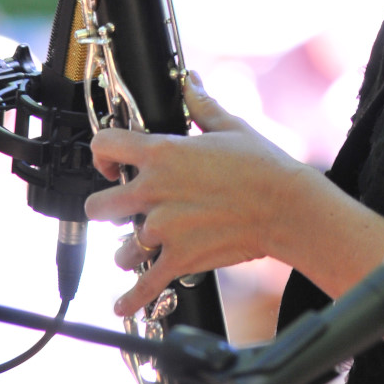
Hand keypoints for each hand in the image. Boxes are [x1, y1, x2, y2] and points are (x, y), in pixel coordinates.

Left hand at [84, 72, 303, 316]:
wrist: (286, 207)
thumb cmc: (262, 165)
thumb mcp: (230, 126)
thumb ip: (201, 104)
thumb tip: (190, 81)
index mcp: (162, 154)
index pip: (105, 146)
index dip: (102, 153)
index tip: (110, 163)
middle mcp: (155, 192)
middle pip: (97, 206)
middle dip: (107, 207)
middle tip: (123, 208)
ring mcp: (164, 230)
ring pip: (118, 250)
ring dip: (128, 250)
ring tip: (143, 246)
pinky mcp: (179, 260)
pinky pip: (142, 286)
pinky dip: (130, 298)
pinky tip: (122, 302)